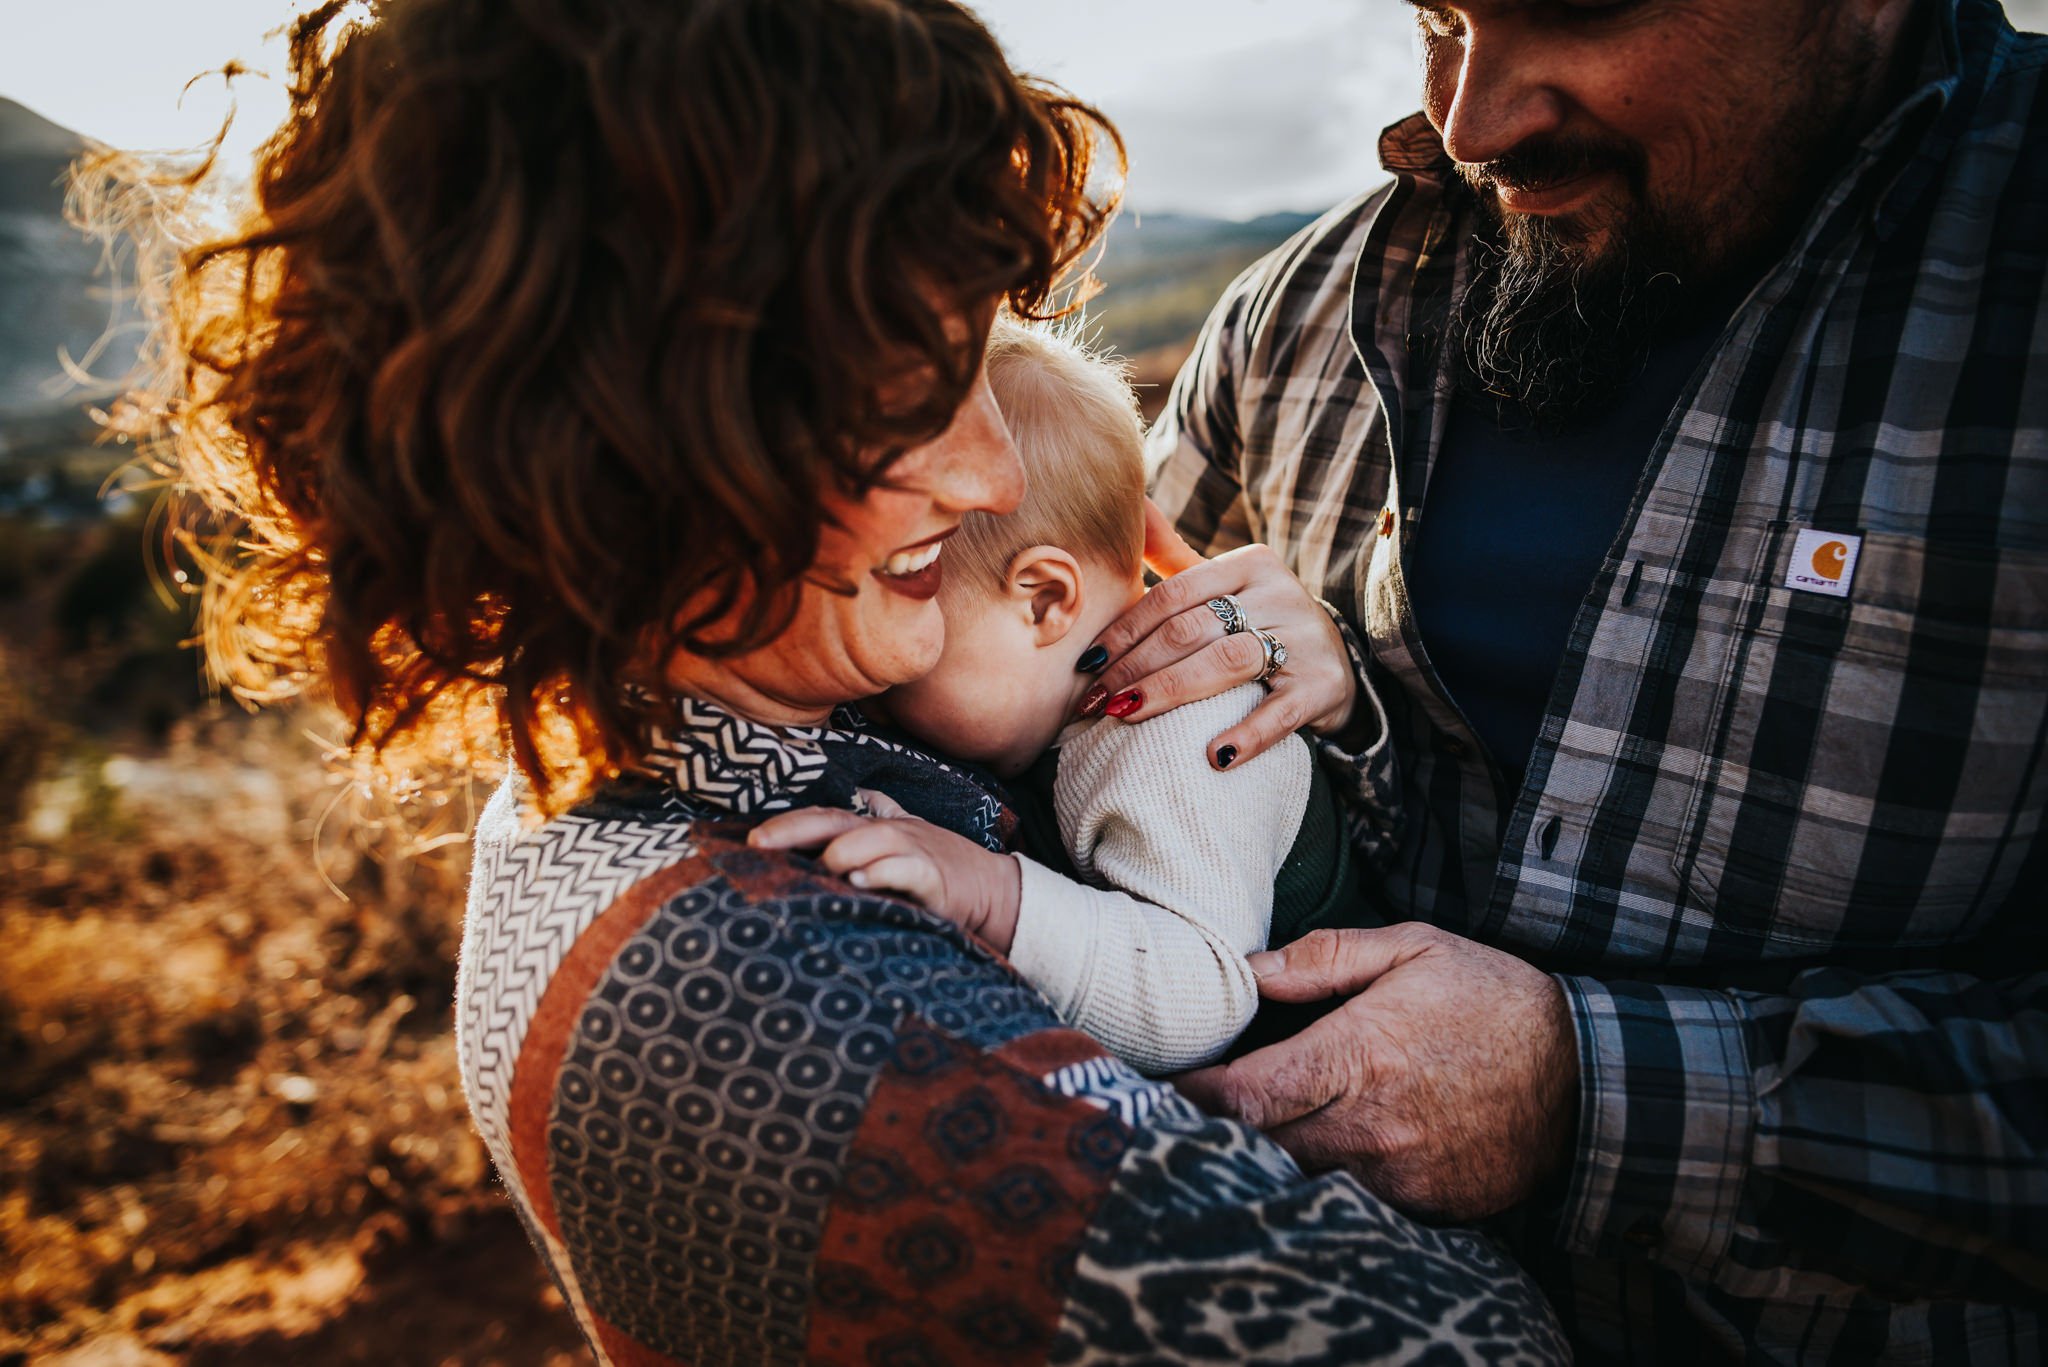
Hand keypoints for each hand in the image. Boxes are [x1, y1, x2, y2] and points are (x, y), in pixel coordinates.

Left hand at [747, 790, 1021, 951]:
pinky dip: (881, 873)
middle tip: (757, 844)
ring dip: (839, 854)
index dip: (787, 823)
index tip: (750, 838)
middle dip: (793, 831)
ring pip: (867, 840)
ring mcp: (911, 850)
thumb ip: (871, 821)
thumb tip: (840, 811)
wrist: (992, 889)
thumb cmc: (937, 866)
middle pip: (833, 821)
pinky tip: (858, 882)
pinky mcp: (932, 876)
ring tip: (817, 870)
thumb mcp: (900, 839)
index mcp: (873, 825)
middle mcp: (887, 831)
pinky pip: (903, 869)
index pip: (822, 816)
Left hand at [1080, 499, 1358, 768]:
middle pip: (1190, 629)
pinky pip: (1280, 712)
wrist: (1339, 663)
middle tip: (1094, 700)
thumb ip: (1176, 555)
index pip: (1172, 596)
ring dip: (1169, 691)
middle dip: (1134, 666)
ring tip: (1126, 714)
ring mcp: (1303, 640)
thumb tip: (1133, 508)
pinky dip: (1247, 734)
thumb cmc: (1262, 622)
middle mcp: (1278, 595)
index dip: (1124, 631)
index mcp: (1249, 565)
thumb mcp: (1227, 584)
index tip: (1086, 666)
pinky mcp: (1321, 686)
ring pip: (1225, 661)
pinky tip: (1214, 757)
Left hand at [1175, 924, 1578, 1219]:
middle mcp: (1371, 1127)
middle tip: (1201, 1101)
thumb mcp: (1413, 948)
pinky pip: (1352, 1199)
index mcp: (1358, 1057)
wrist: (1586, 1074)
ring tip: (1259, 1121)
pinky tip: (1325, 1145)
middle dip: (1223, 1127)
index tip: (1169, 1082)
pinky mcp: (1424, 1205)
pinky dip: (1327, 1179)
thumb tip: (1250, 969)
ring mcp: (1398, 1175)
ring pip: (1300, 1178)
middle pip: (1260, 1146)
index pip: (1245, 1096)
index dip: (1195, 1095)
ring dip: (1272, 1154)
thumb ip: (1324, 956)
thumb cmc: (1491, 1000)